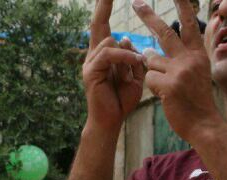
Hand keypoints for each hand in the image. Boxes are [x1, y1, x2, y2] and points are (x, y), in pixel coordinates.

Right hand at [82, 0, 147, 131]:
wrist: (111, 121)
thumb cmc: (123, 100)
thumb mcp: (135, 76)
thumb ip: (132, 58)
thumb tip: (126, 39)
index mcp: (105, 54)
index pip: (104, 26)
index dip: (105, 9)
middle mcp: (94, 55)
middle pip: (98, 24)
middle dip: (102, 6)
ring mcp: (90, 63)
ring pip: (109, 41)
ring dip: (126, 52)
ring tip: (135, 65)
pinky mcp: (90, 71)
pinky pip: (108, 54)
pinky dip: (123, 56)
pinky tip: (133, 61)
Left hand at [134, 0, 221, 141]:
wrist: (204, 124)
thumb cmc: (196, 101)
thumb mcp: (194, 74)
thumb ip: (176, 60)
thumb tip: (148, 50)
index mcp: (198, 54)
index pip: (188, 25)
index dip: (182, 6)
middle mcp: (190, 58)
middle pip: (165, 32)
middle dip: (148, 16)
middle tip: (136, 2)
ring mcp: (180, 71)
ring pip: (151, 62)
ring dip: (154, 73)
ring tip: (170, 89)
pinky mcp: (169, 85)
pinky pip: (149, 79)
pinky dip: (153, 87)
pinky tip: (166, 97)